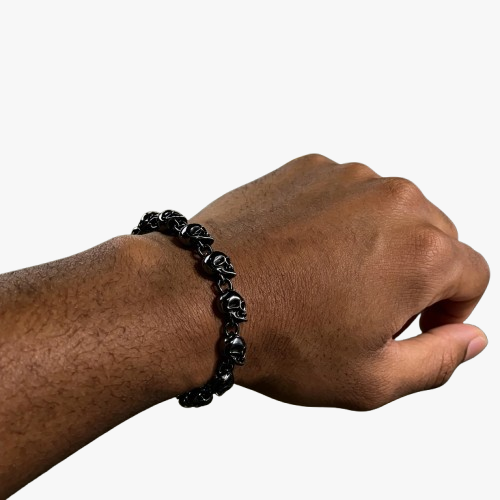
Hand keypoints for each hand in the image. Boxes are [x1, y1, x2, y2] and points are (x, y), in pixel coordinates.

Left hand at [192, 154, 489, 409]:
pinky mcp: (310, 168)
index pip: (471, 276)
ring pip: (389, 213)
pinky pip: (344, 195)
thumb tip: (469, 338)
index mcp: (422, 251)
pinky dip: (336, 221)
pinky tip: (302, 253)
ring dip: (374, 244)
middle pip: (434, 239)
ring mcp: (348, 177)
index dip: (450, 309)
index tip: (417, 325)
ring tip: (326, 281)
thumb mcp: (370, 379)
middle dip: (413, 276)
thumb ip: (437, 361)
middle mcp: (394, 200)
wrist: (201, 296)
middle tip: (365, 309)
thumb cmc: (280, 340)